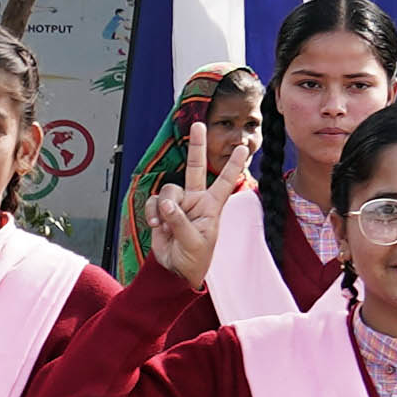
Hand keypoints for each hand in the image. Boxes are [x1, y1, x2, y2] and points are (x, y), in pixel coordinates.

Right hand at [141, 131, 247, 287]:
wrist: (174, 270)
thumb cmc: (194, 258)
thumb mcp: (195, 242)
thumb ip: (180, 221)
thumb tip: (166, 203)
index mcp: (212, 206)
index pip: (225, 181)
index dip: (233, 165)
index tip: (243, 147)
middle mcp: (196, 200)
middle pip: (195, 168)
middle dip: (197, 146)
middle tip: (198, 125)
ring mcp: (178, 204)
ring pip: (169, 189)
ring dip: (164, 205)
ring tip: (165, 224)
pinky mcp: (161, 211)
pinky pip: (154, 202)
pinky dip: (153, 212)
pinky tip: (156, 225)